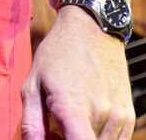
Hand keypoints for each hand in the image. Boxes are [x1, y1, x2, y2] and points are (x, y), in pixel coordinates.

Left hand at [21, 5, 134, 138]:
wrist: (91, 30)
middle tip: (51, 130)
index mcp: (73, 107)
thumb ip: (31, 121)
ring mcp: (119, 116)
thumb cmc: (56, 55)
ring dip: (82, 139)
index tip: (54, 138)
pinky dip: (97, 138)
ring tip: (65, 122)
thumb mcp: (32, 84)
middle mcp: (101, 114)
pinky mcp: (128, 116)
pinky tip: (83, 120)